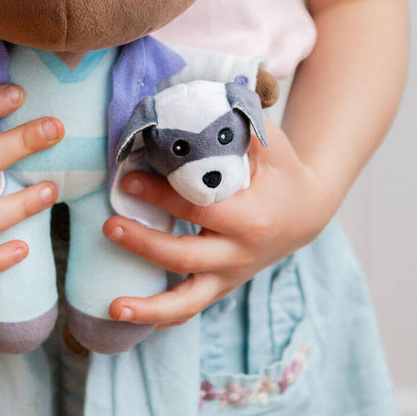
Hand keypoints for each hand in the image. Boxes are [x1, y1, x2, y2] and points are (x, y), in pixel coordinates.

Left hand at [102, 120, 339, 327]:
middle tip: (109, 225)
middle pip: (186, 256)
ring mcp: (230, 276)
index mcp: (252, 217)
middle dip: (145, 243)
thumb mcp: (269, 143)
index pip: (198, 208)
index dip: (160, 196)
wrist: (307, 211)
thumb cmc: (281, 170)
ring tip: (114, 306)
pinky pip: (188, 308)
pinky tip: (126, 314)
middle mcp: (241, 254)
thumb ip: (237, 125)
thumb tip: (191, 99)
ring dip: (149, 306)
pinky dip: (160, 316)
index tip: (126, 180)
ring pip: (187, 300)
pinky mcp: (220, 287)